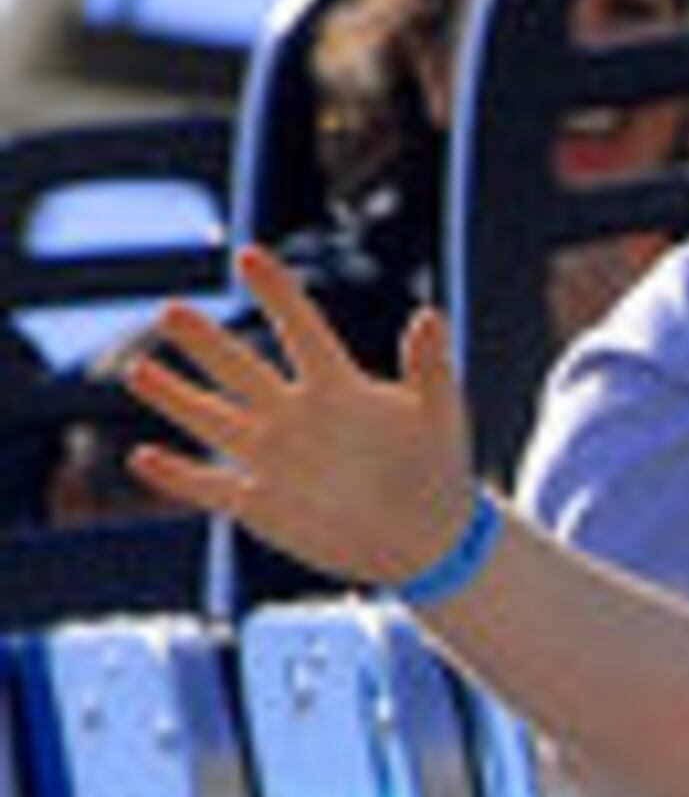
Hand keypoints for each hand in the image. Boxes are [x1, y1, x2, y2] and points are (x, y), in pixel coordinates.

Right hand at [118, 249, 478, 592]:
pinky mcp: (263, 505)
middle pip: (241, 370)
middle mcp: (296, 416)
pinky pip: (211, 488)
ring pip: (215, 420)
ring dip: (177, 397)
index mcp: (338, 388)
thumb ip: (432, 369)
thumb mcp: (442, 418)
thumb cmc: (438, 469)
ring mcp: (275, 460)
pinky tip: (144, 458)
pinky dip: (179, 477)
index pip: (300, 330)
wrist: (430, 540)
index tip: (248, 256)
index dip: (278, 293)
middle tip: (171, 311)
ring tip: (138, 369)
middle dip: (206, 343)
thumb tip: (428, 316)